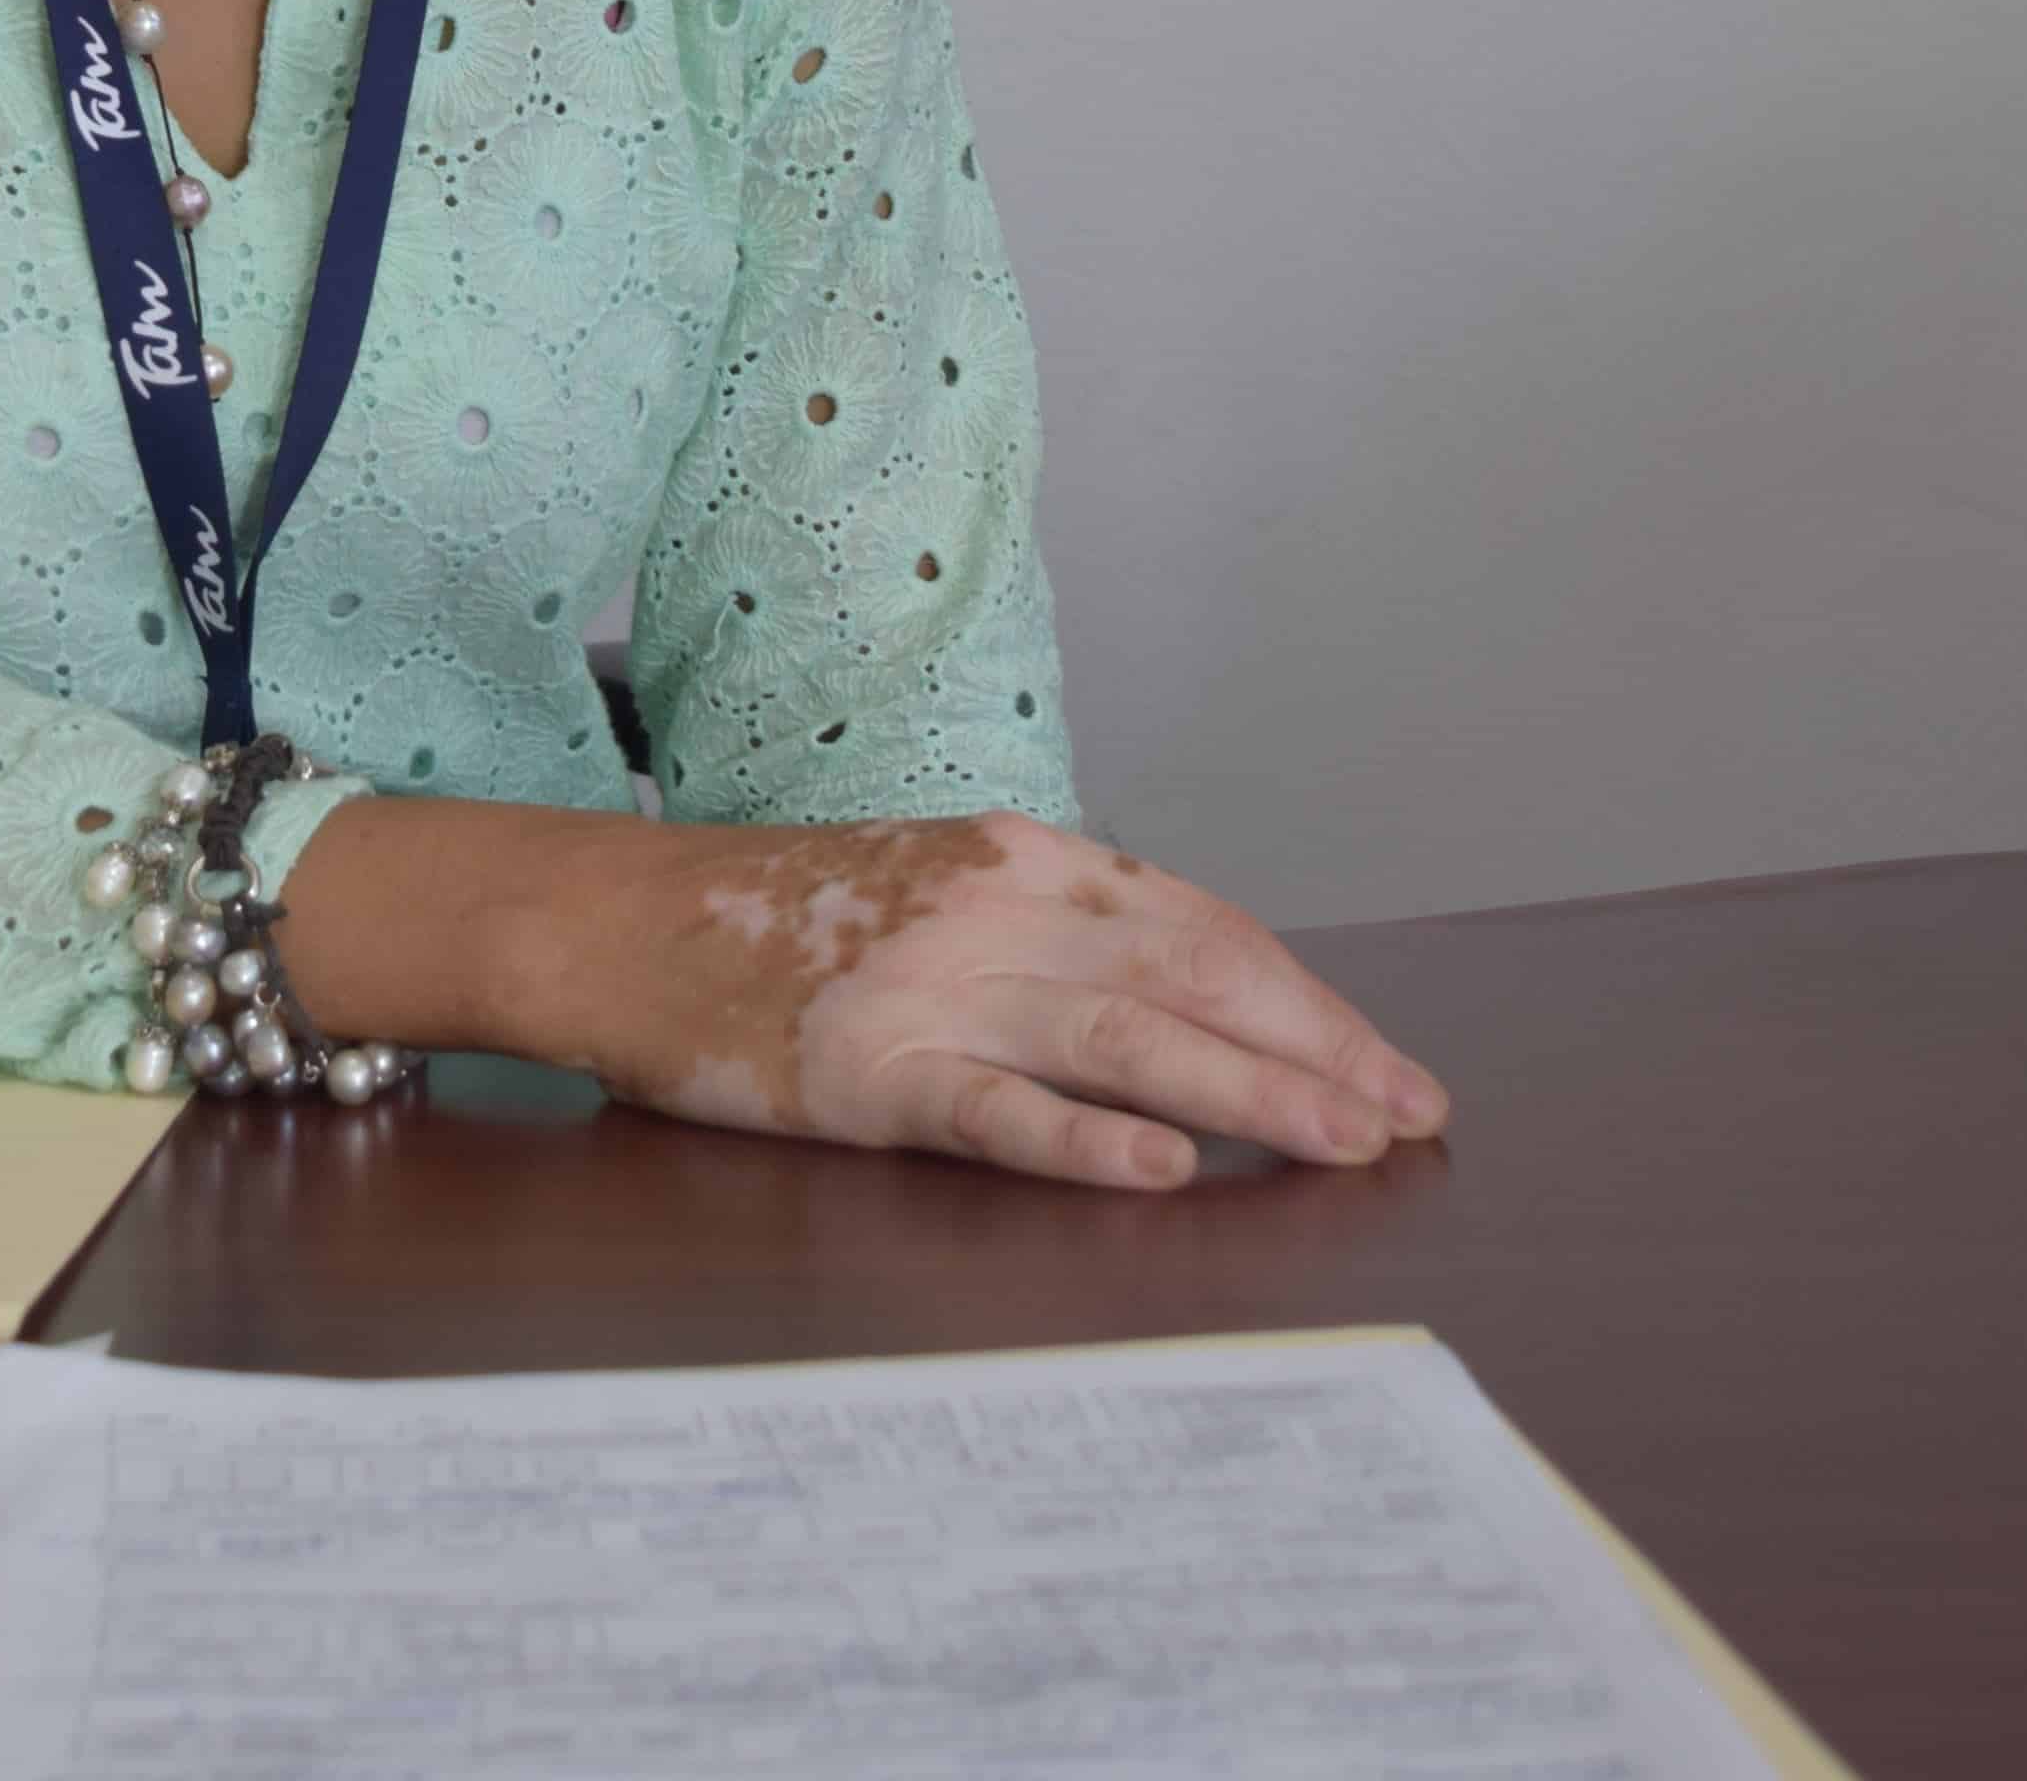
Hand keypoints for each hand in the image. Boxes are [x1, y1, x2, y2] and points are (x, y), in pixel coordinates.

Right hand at [586, 809, 1446, 1191]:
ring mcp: (933, 990)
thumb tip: (1190, 1006)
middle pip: (1195, 979)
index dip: (1313, 1002)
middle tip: (1411, 1122)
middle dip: (1319, 1052)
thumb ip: (1052, 935)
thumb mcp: (939, 890)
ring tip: (1344, 1144)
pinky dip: (1085, 1140)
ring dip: (1251, 1092)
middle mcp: (998, 909)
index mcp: (1026, 858)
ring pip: (1126, 1040)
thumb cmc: (778, 918)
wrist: (615, 919)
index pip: (1207, 930)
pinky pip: (997, 1110)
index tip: (1395, 1071)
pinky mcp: (867, 1071)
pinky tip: (1163, 1168)